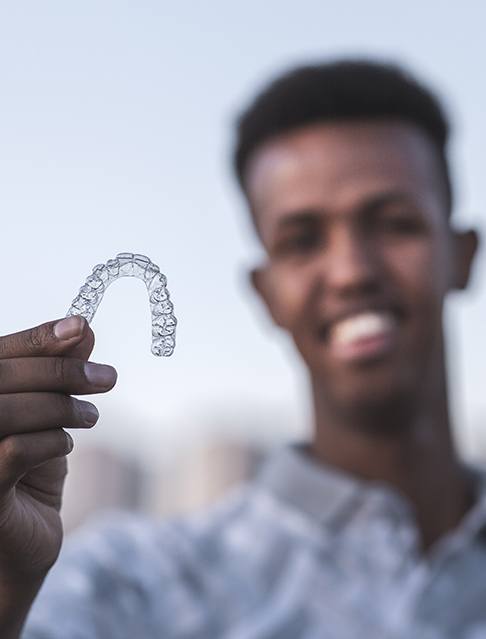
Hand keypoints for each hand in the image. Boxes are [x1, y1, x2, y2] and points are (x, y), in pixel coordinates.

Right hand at [0, 317, 116, 579]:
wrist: (21, 543)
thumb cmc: (28, 473)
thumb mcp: (48, 415)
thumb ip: (58, 372)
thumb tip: (82, 328)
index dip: (38, 338)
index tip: (82, 328)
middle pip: (2, 376)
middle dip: (61, 371)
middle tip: (108, 377)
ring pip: (4, 409)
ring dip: (59, 406)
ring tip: (90, 415)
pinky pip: (14, 451)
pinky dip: (51, 440)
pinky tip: (66, 443)